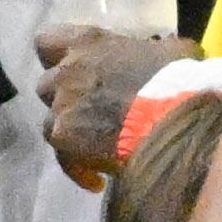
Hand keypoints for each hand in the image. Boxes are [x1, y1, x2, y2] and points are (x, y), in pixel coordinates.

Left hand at [35, 24, 198, 180]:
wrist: (171, 120)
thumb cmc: (175, 80)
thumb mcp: (171, 51)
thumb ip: (154, 52)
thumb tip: (164, 56)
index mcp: (89, 42)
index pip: (47, 41)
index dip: (54, 58)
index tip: (72, 70)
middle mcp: (68, 71)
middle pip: (46, 86)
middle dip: (63, 99)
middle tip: (89, 114)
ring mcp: (62, 104)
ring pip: (49, 123)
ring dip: (70, 135)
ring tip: (95, 150)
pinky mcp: (63, 137)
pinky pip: (62, 157)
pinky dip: (77, 168)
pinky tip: (98, 180)